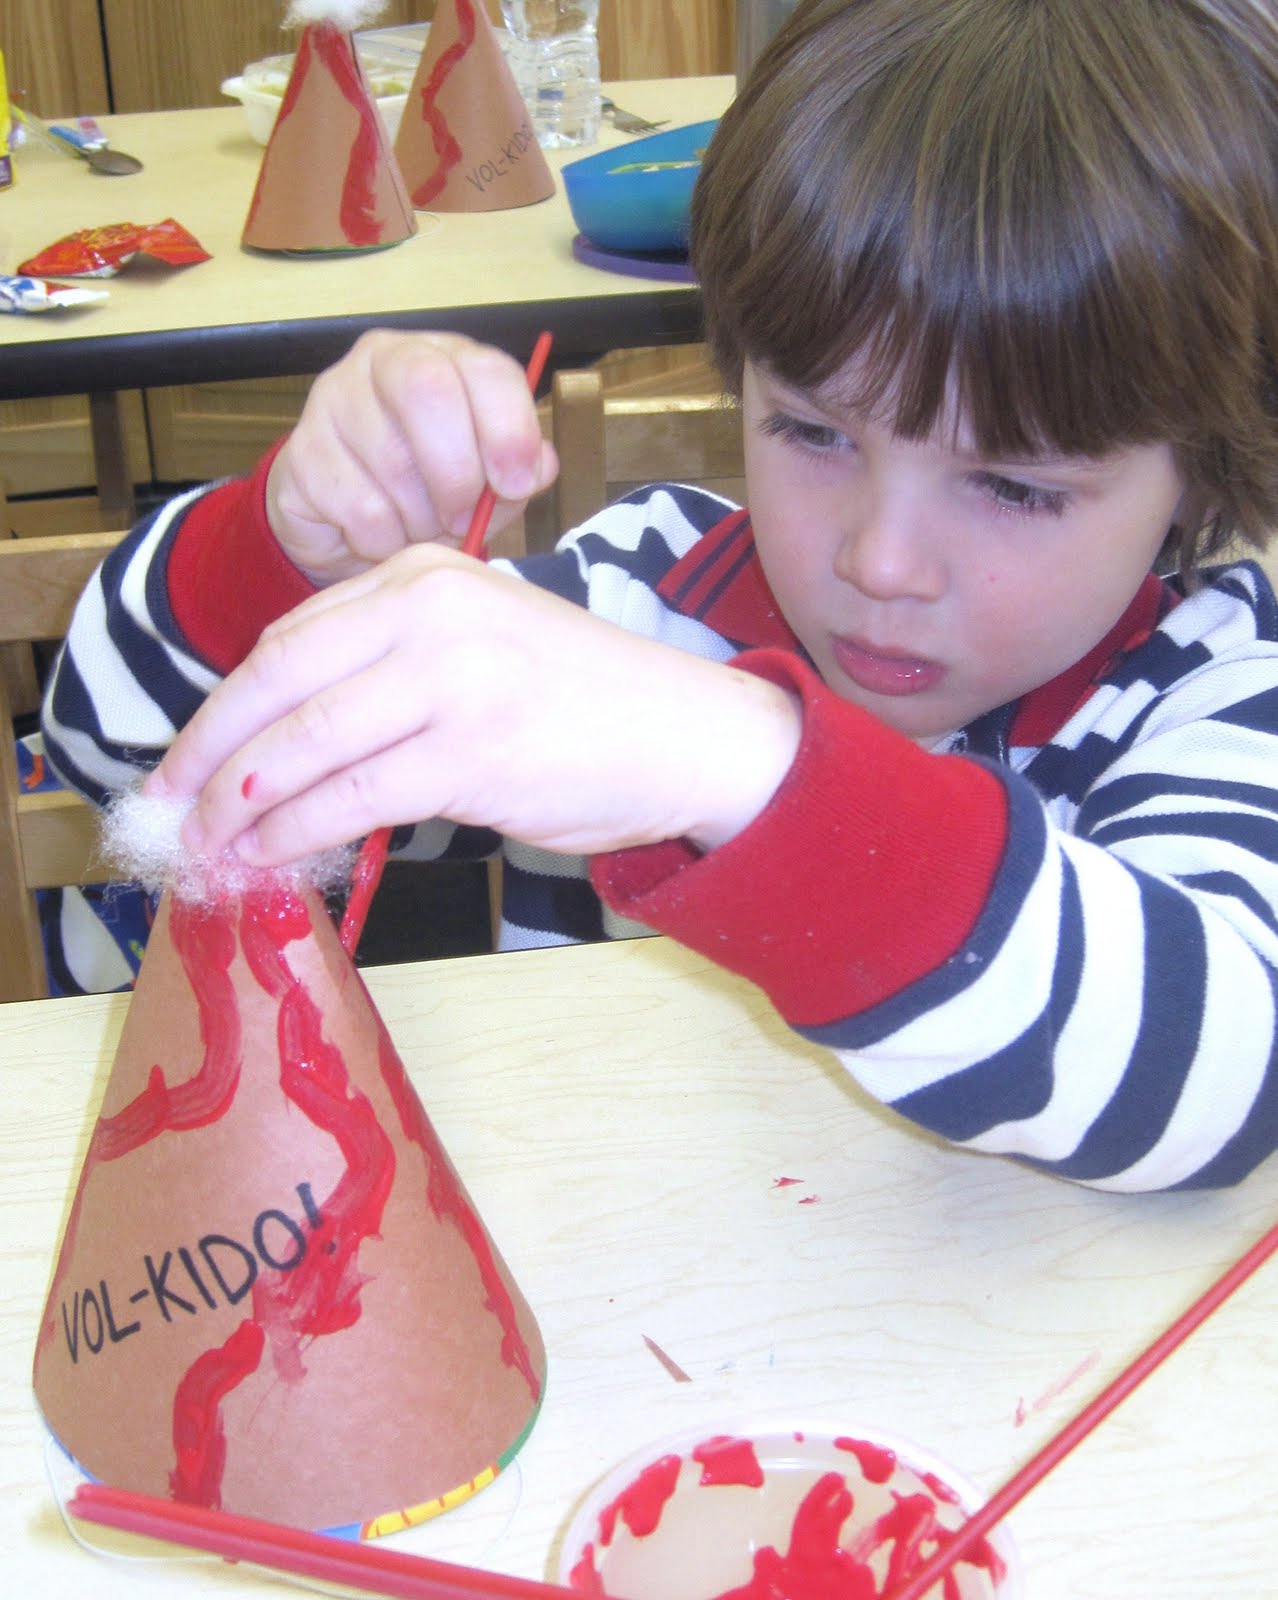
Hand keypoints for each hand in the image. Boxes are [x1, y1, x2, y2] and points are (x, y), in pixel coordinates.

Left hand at [146, 545, 802, 864]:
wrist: (688, 733)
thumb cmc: (585, 702)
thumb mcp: (480, 649)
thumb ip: (390, 675)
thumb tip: (290, 751)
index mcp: (424, 574)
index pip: (290, 639)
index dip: (225, 706)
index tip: (189, 757)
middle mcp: (431, 608)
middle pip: (278, 681)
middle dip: (208, 753)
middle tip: (168, 806)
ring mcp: (452, 676)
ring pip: (305, 743)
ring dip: (240, 804)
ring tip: (207, 848)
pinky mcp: (472, 748)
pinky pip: (352, 796)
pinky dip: (294, 831)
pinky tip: (266, 857)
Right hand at [266, 331, 558, 585]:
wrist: (344, 524)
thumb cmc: (428, 492)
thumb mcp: (488, 480)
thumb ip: (520, 470)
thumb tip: (539, 466)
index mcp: (445, 358)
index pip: (484, 369)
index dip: (509, 428)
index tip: (517, 484)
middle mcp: (385, 361)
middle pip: (428, 391)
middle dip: (458, 471)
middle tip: (464, 518)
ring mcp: (334, 400)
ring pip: (393, 463)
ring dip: (421, 518)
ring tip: (420, 527)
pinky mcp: (301, 452)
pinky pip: (360, 508)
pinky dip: (385, 540)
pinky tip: (383, 536)